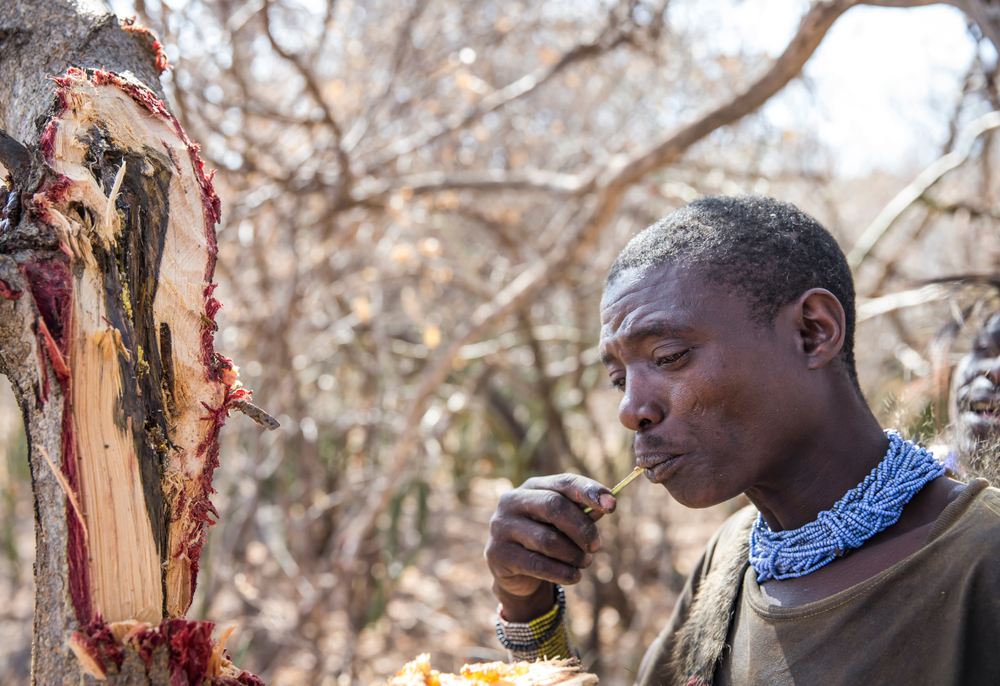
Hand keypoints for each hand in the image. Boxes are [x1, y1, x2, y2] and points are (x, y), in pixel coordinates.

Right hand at [485, 473, 615, 621]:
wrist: (515, 572)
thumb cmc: (547, 538)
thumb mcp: (565, 524)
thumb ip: (583, 513)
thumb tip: (606, 505)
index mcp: (532, 486)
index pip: (564, 482)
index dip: (589, 492)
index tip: (612, 506)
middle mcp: (512, 501)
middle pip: (554, 506)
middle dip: (582, 528)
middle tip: (596, 546)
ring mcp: (501, 526)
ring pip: (547, 539)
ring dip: (574, 555)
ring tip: (585, 562)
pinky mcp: (497, 553)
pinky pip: (537, 564)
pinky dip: (562, 572)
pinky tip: (574, 576)